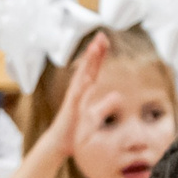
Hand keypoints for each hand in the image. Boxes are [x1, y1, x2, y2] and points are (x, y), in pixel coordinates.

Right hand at [46, 30, 111, 158]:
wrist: (60, 143)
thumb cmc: (75, 130)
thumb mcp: (95, 115)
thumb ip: (105, 105)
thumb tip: (118, 96)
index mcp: (84, 91)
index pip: (93, 69)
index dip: (99, 55)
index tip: (105, 41)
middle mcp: (78, 90)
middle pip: (87, 67)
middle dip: (94, 51)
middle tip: (102, 34)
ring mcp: (74, 97)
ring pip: (82, 75)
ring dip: (88, 62)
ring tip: (95, 47)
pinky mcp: (71, 107)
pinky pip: (77, 93)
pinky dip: (82, 83)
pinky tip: (87, 74)